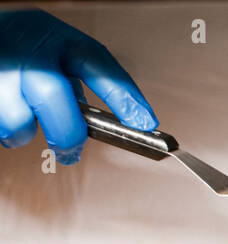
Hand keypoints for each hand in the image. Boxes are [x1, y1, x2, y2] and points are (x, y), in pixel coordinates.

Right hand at [0, 9, 155, 163]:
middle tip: (71, 151)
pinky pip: (0, 126)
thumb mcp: (57, 53)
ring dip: (24, 132)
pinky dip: (6, 129)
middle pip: (52, 96)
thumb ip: (78, 82)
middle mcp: (31, 52)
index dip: (125, 97)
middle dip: (66, 133)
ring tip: (24, 119)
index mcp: (60, 41)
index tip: (145, 122)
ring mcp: (3, 69)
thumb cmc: (25, 47)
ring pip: (18, 120)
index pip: (100, 66)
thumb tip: (100, 125)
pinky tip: (8, 113)